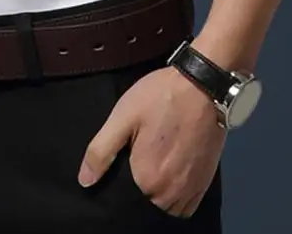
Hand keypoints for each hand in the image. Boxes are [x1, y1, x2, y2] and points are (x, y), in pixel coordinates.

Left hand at [78, 66, 224, 217]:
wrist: (202, 84)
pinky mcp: (206, 181)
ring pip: (168, 208)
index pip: (125, 199)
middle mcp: (170, 192)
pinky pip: (188, 206)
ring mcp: (191, 189)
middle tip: (139, 162)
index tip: (123, 165)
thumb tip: (84, 181)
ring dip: (159, 197)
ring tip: (154, 170)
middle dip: (141, 189)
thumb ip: (101, 151)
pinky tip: (171, 176)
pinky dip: (178, 199)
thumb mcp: (123, 116)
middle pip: (148, 204)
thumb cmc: (160, 97)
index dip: (121, 183)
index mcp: (147, 179)